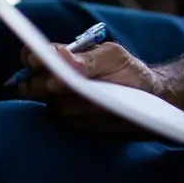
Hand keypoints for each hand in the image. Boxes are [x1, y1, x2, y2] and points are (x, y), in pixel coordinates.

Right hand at [16, 43, 162, 135]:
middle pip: (32, 86)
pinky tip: (103, 112)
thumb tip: (61, 58)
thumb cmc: (129, 70)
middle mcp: (58, 83)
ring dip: (72, 103)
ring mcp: (66, 106)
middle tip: (58, 84)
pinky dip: (86, 118)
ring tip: (95, 97)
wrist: (151, 98)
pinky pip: (72, 124)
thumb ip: (88, 59)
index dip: (32, 59)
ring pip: (54, 107)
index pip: (33, 57)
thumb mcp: (113, 57)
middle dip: (42, 85)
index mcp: (62, 59)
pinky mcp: (78, 125)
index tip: (38, 60)